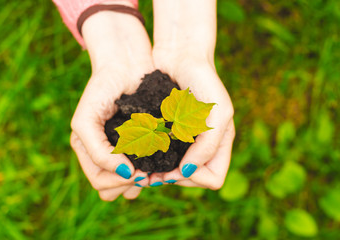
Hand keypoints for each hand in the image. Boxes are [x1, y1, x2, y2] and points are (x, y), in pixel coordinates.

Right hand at [70, 9, 152, 200]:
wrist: (124, 64)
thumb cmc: (101, 90)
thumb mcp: (86, 121)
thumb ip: (97, 152)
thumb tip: (126, 173)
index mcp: (89, 151)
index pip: (101, 183)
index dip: (116, 182)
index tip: (134, 170)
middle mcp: (107, 154)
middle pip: (114, 189)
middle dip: (129, 184)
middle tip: (145, 174)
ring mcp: (125, 149)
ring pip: (131, 183)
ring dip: (143, 182)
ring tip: (154, 172)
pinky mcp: (144, 141)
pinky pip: (148, 167)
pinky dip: (154, 170)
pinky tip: (162, 163)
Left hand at [149, 0, 234, 188]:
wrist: (182, 55)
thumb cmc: (204, 81)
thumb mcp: (217, 114)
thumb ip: (209, 145)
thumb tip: (186, 172)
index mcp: (219, 143)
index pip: (212, 178)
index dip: (195, 178)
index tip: (177, 167)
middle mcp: (202, 145)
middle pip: (191, 178)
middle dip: (173, 178)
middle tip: (152, 174)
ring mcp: (184, 140)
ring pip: (174, 170)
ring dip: (159, 173)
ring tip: (143, 171)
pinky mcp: (167, 131)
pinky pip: (161, 155)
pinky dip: (152, 160)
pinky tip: (140, 157)